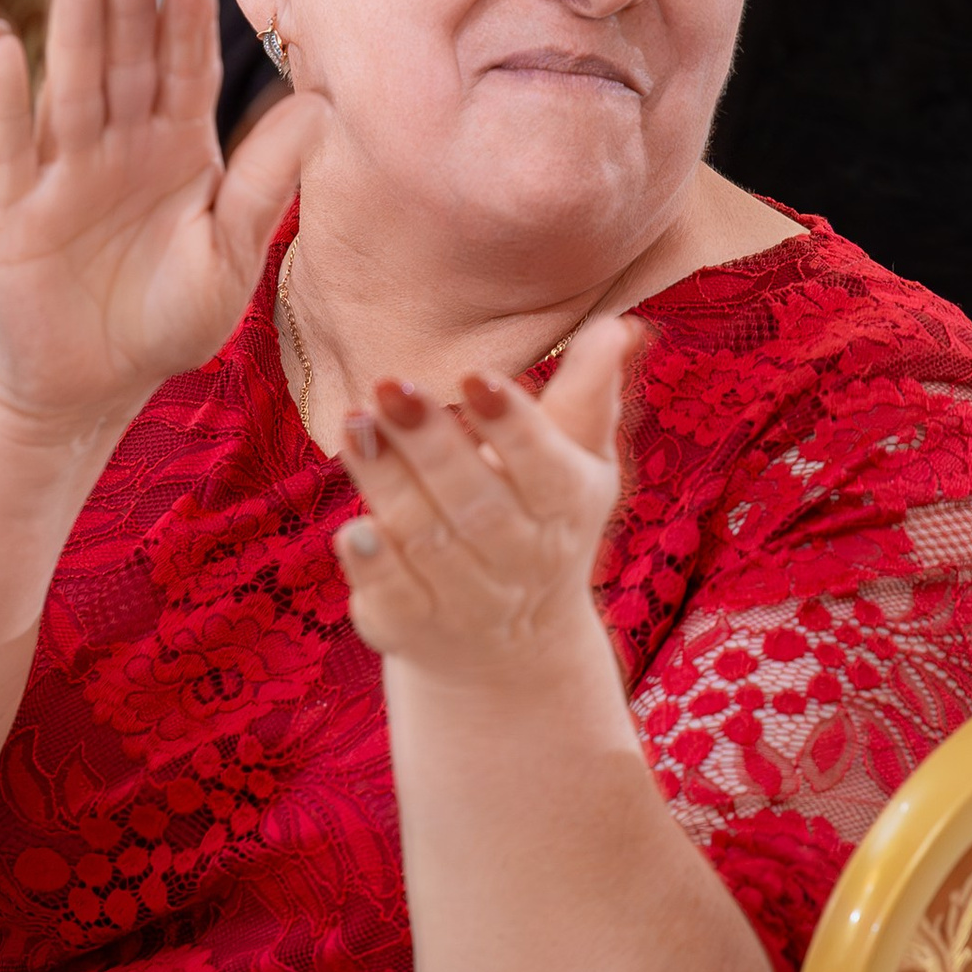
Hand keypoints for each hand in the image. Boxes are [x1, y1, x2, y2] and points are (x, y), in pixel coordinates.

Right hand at [0, 0, 315, 439]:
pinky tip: (4, 41)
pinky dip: (7, 95)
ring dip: (72, 24)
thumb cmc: (163, 319)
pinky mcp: (15, 207)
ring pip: (72, 85)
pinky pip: (11, 143)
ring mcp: (65, 169)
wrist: (87, 386)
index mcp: (180, 148)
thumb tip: (322, 107)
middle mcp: (122, 144)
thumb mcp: (228, 258)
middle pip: (127, 59)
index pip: (186, 71)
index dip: (188, 20)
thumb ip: (265, 183)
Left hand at [333, 320, 634, 688]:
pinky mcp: (411, 627)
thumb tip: (618, 324)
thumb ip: (587, 395)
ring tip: (356, 422)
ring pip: (425, 539)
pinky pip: (393, 597)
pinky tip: (352, 529)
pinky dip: (374, 566)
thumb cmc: (542, 522)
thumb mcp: (577, 462)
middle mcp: (520, 561)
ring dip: (388, 483)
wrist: (509, 647)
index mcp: (566, 509)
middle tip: (391, 385)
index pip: (544, 469)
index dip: (512, 426)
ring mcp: (466, 601)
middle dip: (432, 444)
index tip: (475, 376)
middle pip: (476, 503)